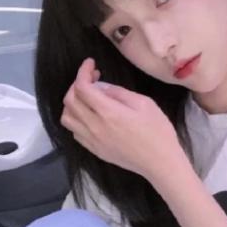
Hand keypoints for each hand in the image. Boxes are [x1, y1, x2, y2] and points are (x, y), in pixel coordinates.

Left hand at [60, 58, 186, 182]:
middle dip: (77, 84)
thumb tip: (102, 87)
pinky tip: (91, 115)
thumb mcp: (144, 103)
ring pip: (67, 117)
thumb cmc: (158, 131)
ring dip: (72, 102)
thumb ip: (119, 93)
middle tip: (93, 78)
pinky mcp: (94, 150)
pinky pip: (74, 132)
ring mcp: (92, 140)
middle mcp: (94, 126)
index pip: (82, 87)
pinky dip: (77, 118)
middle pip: (70, 100)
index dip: (82, 71)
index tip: (91, 64)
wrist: (160, 162)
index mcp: (108, 112)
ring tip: (88, 97)